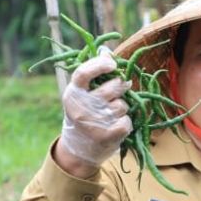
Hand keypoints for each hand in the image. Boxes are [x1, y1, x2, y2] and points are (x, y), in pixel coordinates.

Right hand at [56, 51, 132, 169]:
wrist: (79, 150)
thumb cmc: (84, 115)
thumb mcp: (81, 95)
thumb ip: (93, 75)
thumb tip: (106, 51)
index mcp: (73, 94)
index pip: (83, 73)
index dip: (100, 65)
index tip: (112, 63)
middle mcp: (82, 107)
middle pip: (113, 87)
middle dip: (121, 85)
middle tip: (121, 87)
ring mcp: (94, 122)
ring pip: (122, 105)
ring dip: (122, 108)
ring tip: (112, 114)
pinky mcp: (107, 136)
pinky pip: (127, 121)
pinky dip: (126, 123)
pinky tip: (116, 127)